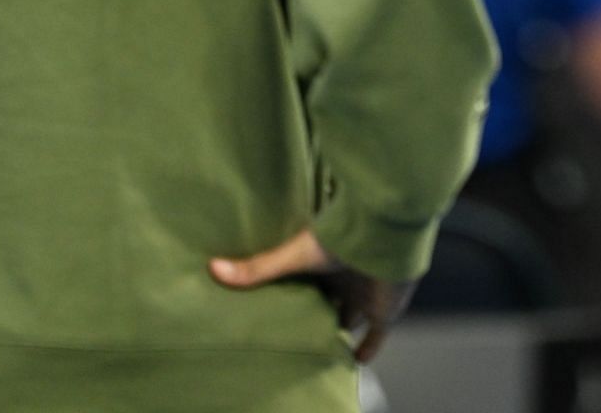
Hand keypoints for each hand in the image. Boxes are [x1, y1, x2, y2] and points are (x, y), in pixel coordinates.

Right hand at [211, 229, 418, 361]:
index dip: (293, 290)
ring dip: (338, 330)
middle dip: (314, 312)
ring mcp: (366, 295)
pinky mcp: (384, 311)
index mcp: (324, 260)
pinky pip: (376, 337)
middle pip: (327, 300)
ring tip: (318, 348)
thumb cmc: (344, 237)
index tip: (274, 302)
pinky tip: (356, 363)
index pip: (306, 279)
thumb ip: (259, 267)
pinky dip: (366, 350)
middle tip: (291, 330)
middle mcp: (345, 277)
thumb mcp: (295, 255)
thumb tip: (213, 268)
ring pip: (349, 317)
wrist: (387, 237)